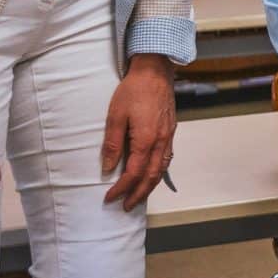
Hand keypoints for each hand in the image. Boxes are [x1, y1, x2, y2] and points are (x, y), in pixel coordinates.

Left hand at [101, 55, 176, 209]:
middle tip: (126, 206)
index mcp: (146, 140)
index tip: (109, 197)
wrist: (155, 72)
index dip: (121, 188)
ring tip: (139, 196)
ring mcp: (168, 137)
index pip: (133, 173)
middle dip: (138, 194)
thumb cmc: (134, 90)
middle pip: (151, 177)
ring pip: (161, 169)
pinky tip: (152, 174)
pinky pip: (166, 158)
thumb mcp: (116, 115)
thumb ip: (112, 143)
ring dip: (150, 186)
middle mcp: (160, 142)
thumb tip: (107, 167)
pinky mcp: (170, 131)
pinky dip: (159, 172)